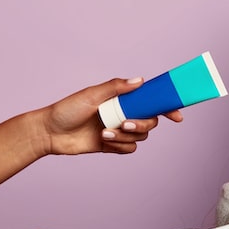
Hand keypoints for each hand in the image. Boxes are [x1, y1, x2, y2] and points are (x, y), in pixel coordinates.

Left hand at [35, 78, 183, 155]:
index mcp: (122, 99)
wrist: (50, 133)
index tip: (177, 116)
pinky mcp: (114, 145)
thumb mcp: (91, 95)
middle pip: (150, 121)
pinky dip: (120, 146)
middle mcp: (124, 113)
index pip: (150, 101)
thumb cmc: (67, 110)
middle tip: (125, 123)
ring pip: (141, 136)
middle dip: (141, 124)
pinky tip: (104, 141)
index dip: (167, 107)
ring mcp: (120, 130)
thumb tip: (140, 81)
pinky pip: (130, 148)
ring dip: (125, 136)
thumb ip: (116, 88)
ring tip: (105, 133)